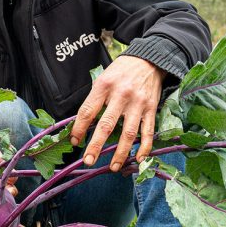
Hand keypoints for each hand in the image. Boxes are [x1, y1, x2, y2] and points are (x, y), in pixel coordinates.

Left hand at [69, 55, 163, 174]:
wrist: (149, 60)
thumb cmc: (121, 71)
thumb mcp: (102, 79)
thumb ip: (94, 100)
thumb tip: (81, 124)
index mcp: (104, 86)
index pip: (88, 111)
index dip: (79, 128)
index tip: (74, 141)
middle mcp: (121, 95)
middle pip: (106, 125)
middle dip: (96, 145)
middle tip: (88, 161)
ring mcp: (138, 103)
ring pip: (128, 132)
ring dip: (120, 152)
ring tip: (112, 167)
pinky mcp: (151, 108)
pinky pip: (148, 131)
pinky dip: (144, 147)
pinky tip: (138, 159)